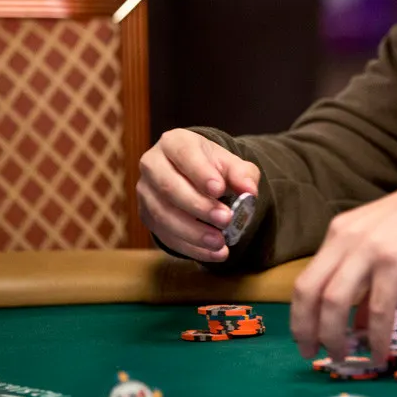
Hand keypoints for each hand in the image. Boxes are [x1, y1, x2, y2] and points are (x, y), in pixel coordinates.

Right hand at [136, 128, 259, 261]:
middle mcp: (152, 165)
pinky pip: (165, 235)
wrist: (193, 177)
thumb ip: (242, 174)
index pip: (184, 154)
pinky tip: (213, 253)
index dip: (200, 173)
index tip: (220, 189)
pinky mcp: (146, 216)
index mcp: (174, 143)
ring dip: (193, 232)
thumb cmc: (211, 166)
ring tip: (219, 242)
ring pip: (163, 215)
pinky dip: (191, 247)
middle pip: (169, 187)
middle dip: (199, 207)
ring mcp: (146, 192)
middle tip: (226, 219)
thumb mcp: (230, 163)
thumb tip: (250, 191)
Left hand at [290, 169, 396, 363]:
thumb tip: (356, 324)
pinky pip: (377, 310)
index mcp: (340, 232)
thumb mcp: (383, 244)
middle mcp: (346, 238)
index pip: (305, 280)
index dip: (299, 316)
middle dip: (306, 329)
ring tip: (343, 357)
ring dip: (334, 337)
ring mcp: (369, 248)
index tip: (306, 340)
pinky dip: (375, 338)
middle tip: (314, 354)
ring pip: (334, 302)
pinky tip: (379, 354)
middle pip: (309, 291)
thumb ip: (364, 278)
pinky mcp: (395, 261)